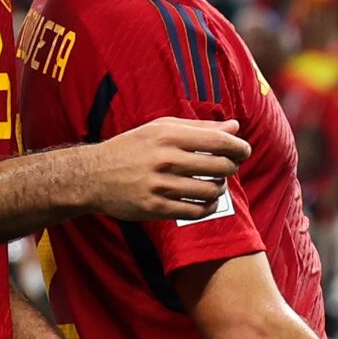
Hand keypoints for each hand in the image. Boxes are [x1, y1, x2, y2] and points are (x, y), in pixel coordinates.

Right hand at [61, 117, 249, 219]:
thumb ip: (199, 128)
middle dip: (231, 168)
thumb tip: (234, 127)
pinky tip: (206, 201)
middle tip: (227, 168)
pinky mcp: (155, 208)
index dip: (239, 147)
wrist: (93, 176)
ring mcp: (160, 185)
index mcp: (167, 135)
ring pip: (211, 190)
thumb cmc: (131, 148)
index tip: (243, 151)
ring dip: (219, 188)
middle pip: (219, 166)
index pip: (218, 141)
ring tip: (214, 184)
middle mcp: (164, 159)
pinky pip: (196, 211)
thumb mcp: (160, 128)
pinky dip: (208, 207)